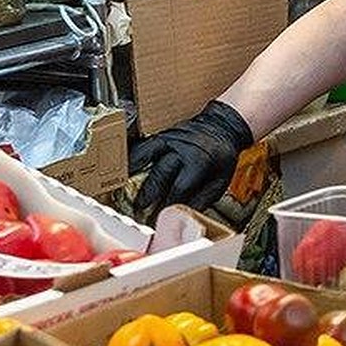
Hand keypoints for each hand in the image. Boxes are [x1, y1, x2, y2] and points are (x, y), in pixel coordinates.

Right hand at [129, 100, 253, 216]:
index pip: (180, 187)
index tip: (158, 219)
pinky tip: (123, 171)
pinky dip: (131, 159)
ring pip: (146, 155)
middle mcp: (183, 148)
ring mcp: (170, 139)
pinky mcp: (161, 134)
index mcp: (201, 160)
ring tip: (123, 190)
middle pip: (160, 172)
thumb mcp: (220, 181)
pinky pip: (142, 146)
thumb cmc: (221, 158)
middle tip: (137, 210)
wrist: (222, 127)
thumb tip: (180, 216)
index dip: (167, 204)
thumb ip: (201, 199)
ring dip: (133, 174)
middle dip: (148, 194)